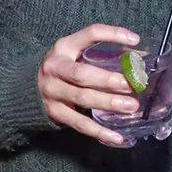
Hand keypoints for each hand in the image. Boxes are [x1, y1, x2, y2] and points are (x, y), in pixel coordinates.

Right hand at [38, 24, 141, 145]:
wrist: (29, 87)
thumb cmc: (64, 67)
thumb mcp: (77, 53)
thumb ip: (104, 54)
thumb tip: (141, 59)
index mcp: (65, 46)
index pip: (90, 34)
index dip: (113, 34)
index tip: (135, 40)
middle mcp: (55, 67)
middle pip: (82, 74)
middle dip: (109, 80)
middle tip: (132, 85)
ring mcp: (52, 91)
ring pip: (82, 98)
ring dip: (108, 103)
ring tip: (132, 106)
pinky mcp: (55, 112)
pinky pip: (79, 123)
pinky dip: (99, 132)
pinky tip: (117, 137)